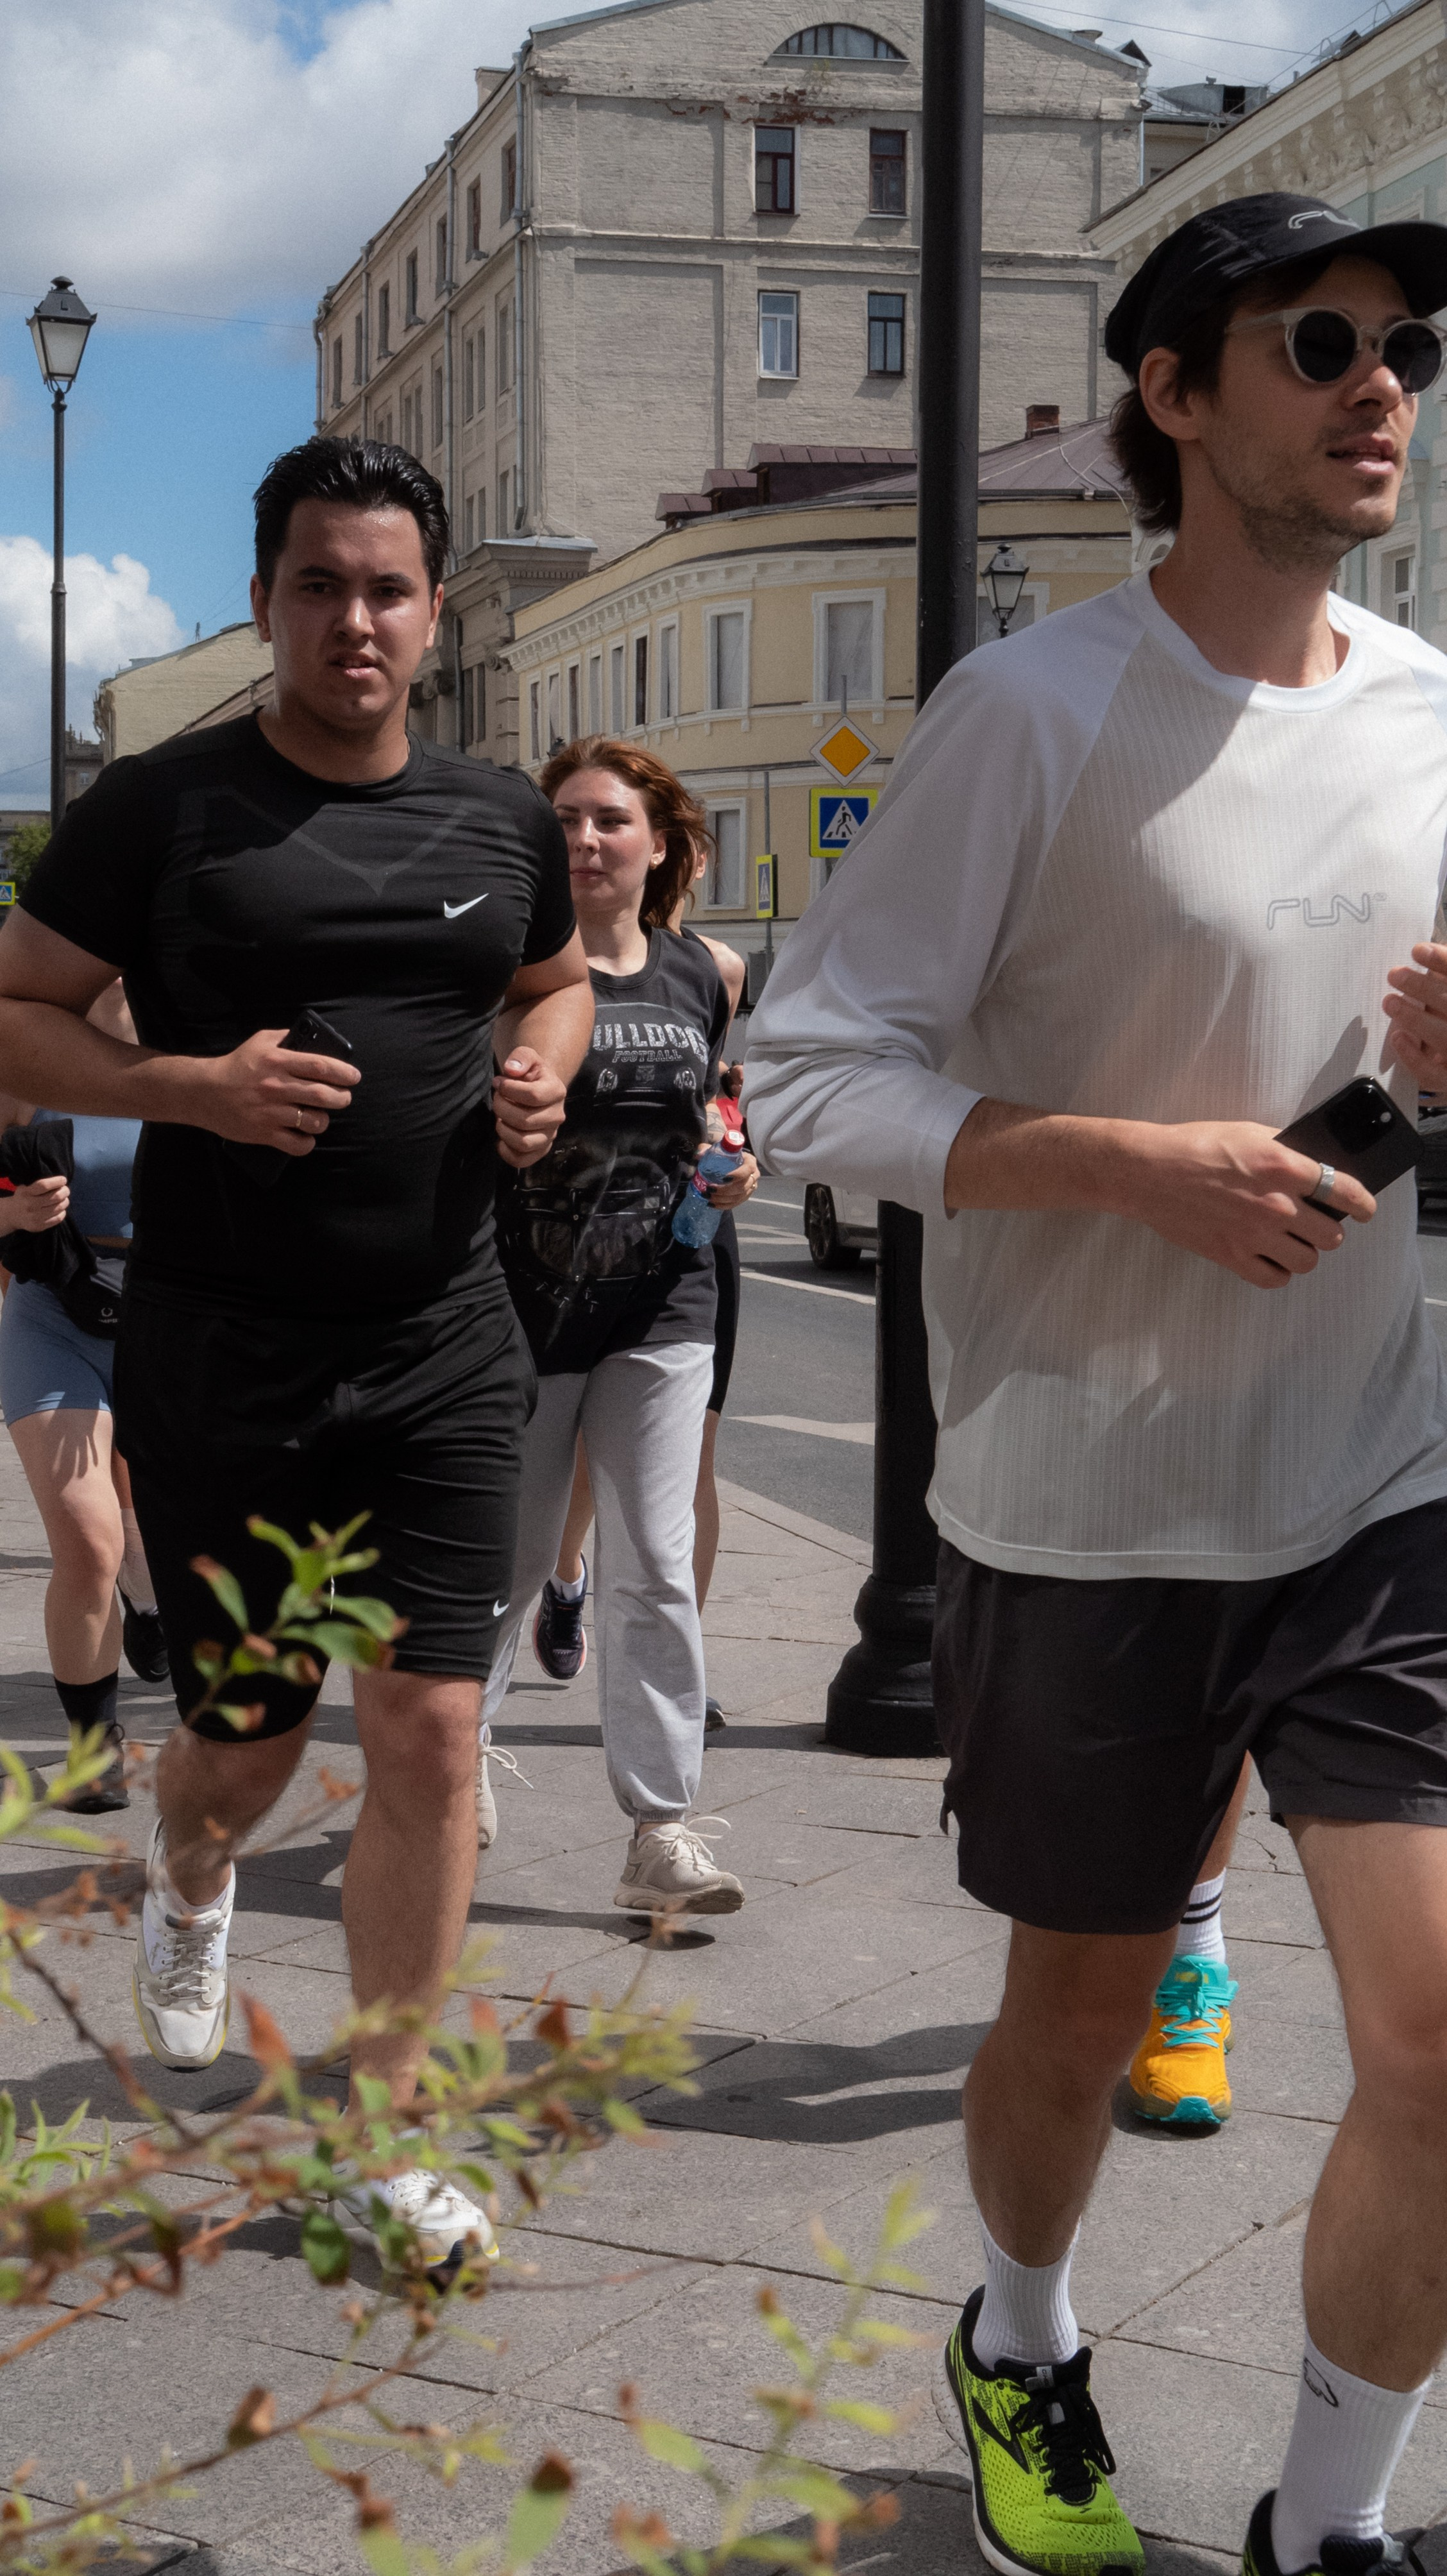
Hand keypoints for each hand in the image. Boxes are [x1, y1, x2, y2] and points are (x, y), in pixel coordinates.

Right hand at [3, 1174, 69, 1232]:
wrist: (11, 1215)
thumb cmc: (22, 1198)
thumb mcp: (25, 1188)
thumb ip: (38, 1185)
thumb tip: (60, 1182)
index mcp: (25, 1193)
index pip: (44, 1185)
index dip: (57, 1182)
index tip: (63, 1180)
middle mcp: (30, 1205)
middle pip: (55, 1197)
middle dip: (65, 1191)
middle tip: (66, 1190)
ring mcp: (35, 1217)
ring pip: (59, 1207)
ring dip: (65, 1201)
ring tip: (64, 1199)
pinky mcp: (39, 1226)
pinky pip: (58, 1218)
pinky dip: (62, 1212)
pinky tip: (61, 1209)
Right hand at [187, 1030, 358, 1154]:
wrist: (205, 1092)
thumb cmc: (236, 1065)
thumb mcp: (260, 1041)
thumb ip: (286, 1038)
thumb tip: (313, 1041)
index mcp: (277, 1061)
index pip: (320, 1066)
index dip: (343, 1073)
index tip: (353, 1077)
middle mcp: (276, 1087)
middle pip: (322, 1095)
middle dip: (341, 1098)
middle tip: (343, 1098)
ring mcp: (270, 1112)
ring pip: (313, 1121)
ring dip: (324, 1120)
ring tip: (320, 1116)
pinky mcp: (264, 1133)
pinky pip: (297, 1144)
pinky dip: (307, 1142)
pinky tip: (305, 1135)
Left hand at [494, 1047, 568, 1168]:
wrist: (537, 1090)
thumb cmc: (530, 1074)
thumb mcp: (527, 1057)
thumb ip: (521, 1057)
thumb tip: (511, 1070)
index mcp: (557, 1091)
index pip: (532, 1095)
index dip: (509, 1089)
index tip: (499, 1083)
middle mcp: (557, 1116)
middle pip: (524, 1120)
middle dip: (501, 1108)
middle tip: (497, 1099)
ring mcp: (550, 1135)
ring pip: (523, 1142)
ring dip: (503, 1130)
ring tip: (500, 1118)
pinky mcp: (540, 1150)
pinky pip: (522, 1160)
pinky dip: (506, 1152)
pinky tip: (501, 1139)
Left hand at [706, 1149, 757, 1209]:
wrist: (727, 1161)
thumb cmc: (723, 1153)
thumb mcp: (715, 1148)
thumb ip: (705, 1148)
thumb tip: (699, 1154)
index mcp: (749, 1161)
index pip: (747, 1170)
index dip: (737, 1175)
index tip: (723, 1178)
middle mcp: (753, 1175)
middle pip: (742, 1187)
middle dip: (724, 1191)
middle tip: (709, 1190)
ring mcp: (751, 1187)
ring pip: (738, 1197)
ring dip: (722, 1199)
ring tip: (708, 1197)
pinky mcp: (745, 1196)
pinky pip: (736, 1203)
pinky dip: (724, 1206)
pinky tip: (712, 1204)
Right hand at [1114, 1120, 1374, 1288]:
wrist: (1150, 1172)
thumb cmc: (1196, 1146)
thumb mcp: (1249, 1132)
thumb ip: (1286, 1151)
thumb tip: (1313, 1168)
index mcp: (1284, 1167)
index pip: (1346, 1193)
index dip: (1364, 1204)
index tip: (1365, 1210)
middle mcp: (1276, 1205)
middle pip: (1332, 1236)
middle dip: (1328, 1230)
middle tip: (1316, 1223)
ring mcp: (1255, 1235)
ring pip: (1308, 1261)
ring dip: (1305, 1252)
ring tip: (1292, 1242)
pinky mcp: (1232, 1257)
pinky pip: (1275, 1279)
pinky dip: (1279, 1272)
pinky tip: (1270, 1258)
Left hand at [1384, 942, 1446, 1093]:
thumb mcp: (1446, 997)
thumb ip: (1444, 977)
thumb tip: (1422, 953)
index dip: (1443, 961)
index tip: (1417, 949)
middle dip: (1424, 988)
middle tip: (1395, 974)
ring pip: (1443, 1038)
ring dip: (1415, 1018)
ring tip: (1389, 1001)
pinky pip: (1432, 1075)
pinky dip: (1413, 1057)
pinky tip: (1397, 1038)